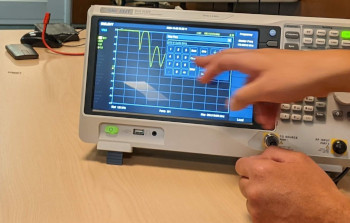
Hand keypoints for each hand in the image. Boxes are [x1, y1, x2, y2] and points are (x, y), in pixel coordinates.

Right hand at [195, 49, 349, 127]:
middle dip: (217, 70)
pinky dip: (267, 106)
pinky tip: (271, 118)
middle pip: (232, 65)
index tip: (201, 76)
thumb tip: (231, 104)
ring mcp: (269, 70)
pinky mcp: (280, 79)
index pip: (223, 61)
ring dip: (255, 105)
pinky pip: (267, 94)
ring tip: (261, 119)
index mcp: (250, 60)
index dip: (209, 69)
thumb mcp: (263, 89)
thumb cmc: (295, 75)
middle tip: (202, 68)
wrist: (323, 74)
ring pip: (253, 89)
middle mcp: (258, 63)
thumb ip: (244, 97)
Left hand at [235, 147, 349, 222]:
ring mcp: (256, 208)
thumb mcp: (299, 159)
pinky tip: (279, 206)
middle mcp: (255, 190)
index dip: (251, 164)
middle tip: (274, 182)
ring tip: (280, 195)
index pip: (241, 164)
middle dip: (255, 179)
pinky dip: (264, 208)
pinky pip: (255, 210)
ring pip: (249, 197)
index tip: (257, 167)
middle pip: (244, 180)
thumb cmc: (316, 191)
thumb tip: (263, 154)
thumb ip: (275, 153)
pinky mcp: (259, 221)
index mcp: (261, 172)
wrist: (327, 217)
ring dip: (259, 195)